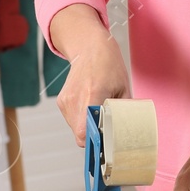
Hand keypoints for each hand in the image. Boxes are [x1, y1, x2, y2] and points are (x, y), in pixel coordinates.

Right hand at [50, 5, 128, 145]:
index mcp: (92, 94)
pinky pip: (71, 120)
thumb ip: (123, 111)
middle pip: (80, 134)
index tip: (105, 143)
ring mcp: (66, 101)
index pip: (85, 132)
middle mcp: (75, 99)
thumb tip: (127, 130)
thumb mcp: (123, 87)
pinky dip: (81, 119)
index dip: (95, 141)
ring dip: (87, 127)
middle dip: (93, 135)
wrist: (89, 47)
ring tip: (97, 113)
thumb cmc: (108, 64)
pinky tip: (89, 106)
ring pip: (75, 129)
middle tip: (106, 128)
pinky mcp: (62, 101)